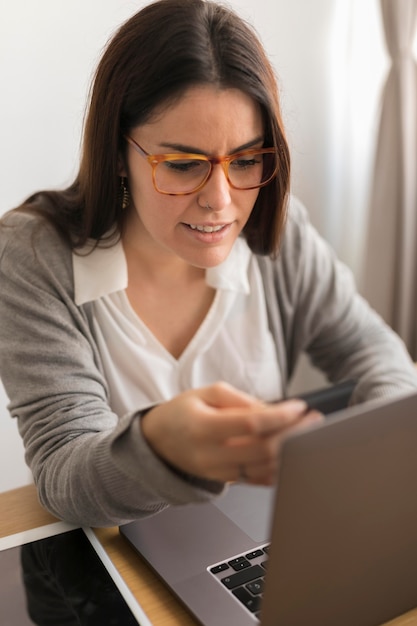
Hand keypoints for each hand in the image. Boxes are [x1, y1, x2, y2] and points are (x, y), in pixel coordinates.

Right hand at [141, 382, 322, 485]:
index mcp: (202, 427)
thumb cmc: (181, 414)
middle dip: (294, 433)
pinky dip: (281, 468)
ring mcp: (219, 473)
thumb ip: (239, 400)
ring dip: (292, 451)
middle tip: (314, 419)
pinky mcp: (227, 482)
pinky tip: (295, 453)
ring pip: (265, 468)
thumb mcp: (205, 393)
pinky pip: (260, 480)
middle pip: (263, 450)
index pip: (250, 424)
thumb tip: (272, 411)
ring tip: (309, 433)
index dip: (279, 416)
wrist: (158, 443)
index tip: (298, 406)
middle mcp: (210, 455)